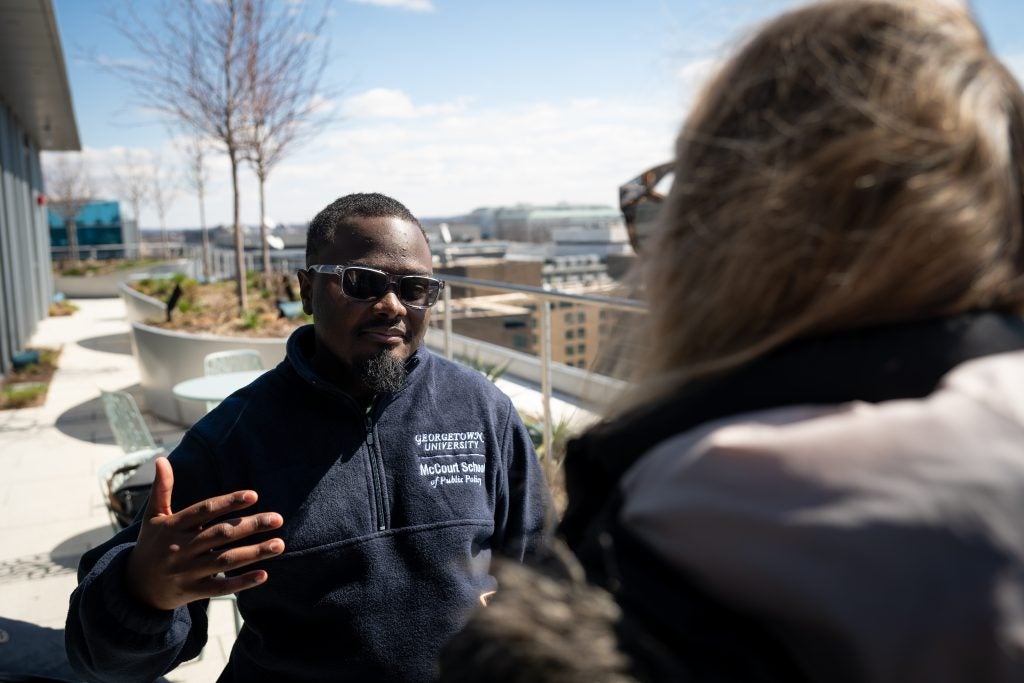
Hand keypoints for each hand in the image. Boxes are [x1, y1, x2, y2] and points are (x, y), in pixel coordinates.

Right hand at [124, 457, 285, 610]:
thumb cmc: (151, 545)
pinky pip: (220, 587)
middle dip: (251, 525)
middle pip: (221, 534)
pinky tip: (264, 575)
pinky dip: (242, 582)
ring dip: (254, 553)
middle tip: (278, 519)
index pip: (205, 511)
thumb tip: (161, 458)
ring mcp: (186, 571)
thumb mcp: (154, 517)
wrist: (134, 587)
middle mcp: (180, 548)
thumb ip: (162, 489)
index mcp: (173, 526)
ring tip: (279, 544)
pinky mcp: (192, 591)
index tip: (254, 495)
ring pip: (225, 560)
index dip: (229, 502)